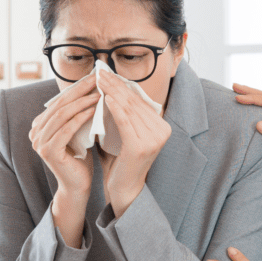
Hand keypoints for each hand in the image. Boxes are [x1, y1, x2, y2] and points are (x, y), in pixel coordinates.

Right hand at [30, 74, 98, 196]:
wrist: (78, 185)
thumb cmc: (81, 159)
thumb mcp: (78, 131)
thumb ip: (77, 114)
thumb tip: (92, 87)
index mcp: (40, 125)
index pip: (59, 100)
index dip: (77, 87)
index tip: (95, 77)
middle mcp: (35, 132)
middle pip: (60, 105)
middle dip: (80, 90)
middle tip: (97, 79)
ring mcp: (38, 142)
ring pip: (62, 115)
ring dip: (82, 102)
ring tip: (99, 94)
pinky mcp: (47, 151)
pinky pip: (65, 129)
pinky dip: (80, 118)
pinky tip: (93, 110)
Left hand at [96, 70, 171, 216]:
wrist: (123, 189)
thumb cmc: (120, 160)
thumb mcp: (125, 134)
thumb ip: (123, 115)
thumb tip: (111, 87)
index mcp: (162, 127)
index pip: (139, 100)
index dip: (122, 84)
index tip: (107, 73)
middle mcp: (162, 131)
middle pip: (134, 102)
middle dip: (116, 85)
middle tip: (100, 71)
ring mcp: (154, 139)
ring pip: (129, 109)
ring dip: (112, 92)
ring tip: (98, 80)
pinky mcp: (141, 146)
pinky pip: (125, 121)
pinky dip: (114, 108)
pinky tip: (105, 97)